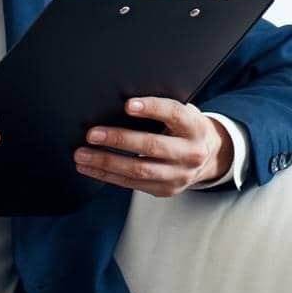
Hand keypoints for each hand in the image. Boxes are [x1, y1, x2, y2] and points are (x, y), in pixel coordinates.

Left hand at [73, 97, 230, 196]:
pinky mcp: (165, 190)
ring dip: (106, 162)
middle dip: (119, 139)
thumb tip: (121, 102)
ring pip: (139, 170)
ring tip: (82, 154)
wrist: (209, 157)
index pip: (174, 114)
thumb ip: (162, 109)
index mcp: (195, 127)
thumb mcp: (183, 113)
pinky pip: (132, 184)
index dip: (152, 108)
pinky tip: (90, 167)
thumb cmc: (185, 128)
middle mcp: (190, 153)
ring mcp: (178, 175)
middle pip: (152, 145)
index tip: (127, 105)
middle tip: (92, 134)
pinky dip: (107, 175)